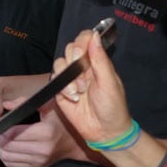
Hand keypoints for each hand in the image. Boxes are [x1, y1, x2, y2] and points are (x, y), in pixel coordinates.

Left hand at [0, 105, 92, 166]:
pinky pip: (13, 164)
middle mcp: (43, 149)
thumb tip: (6, 104)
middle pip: (7, 146)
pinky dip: (4, 155)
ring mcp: (40, 160)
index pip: (12, 133)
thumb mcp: (48, 105)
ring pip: (7, 157)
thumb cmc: (63, 120)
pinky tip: (4, 145)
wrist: (78, 140)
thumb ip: (25, 102)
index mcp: (45, 132)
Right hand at [53, 27, 130, 142]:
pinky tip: (72, 98)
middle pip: (69, 49)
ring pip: (59, 63)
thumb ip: (100, 59)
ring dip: (67, 77)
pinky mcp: (60, 90)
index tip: (81, 55)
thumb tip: (95, 35)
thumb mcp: (110, 82)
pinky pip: (54, 80)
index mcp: (97, 62)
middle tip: (82, 76)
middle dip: (73, 61)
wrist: (104, 132)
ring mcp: (70, 78)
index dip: (81, 42)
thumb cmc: (113, 107)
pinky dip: (62, 88)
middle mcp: (82, 67)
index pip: (85, 39)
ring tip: (78, 92)